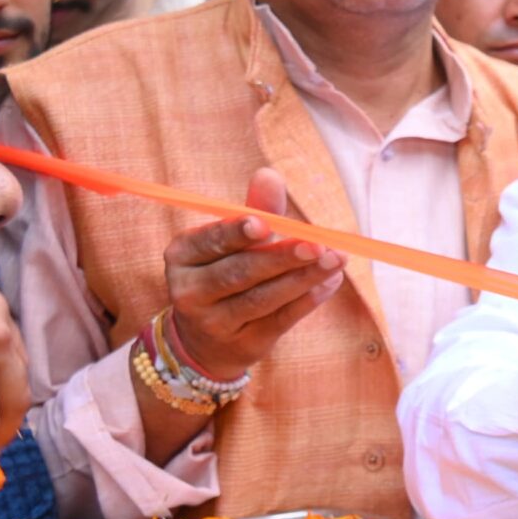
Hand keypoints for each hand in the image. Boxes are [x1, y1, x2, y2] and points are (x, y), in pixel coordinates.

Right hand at [161, 169, 344, 379]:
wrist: (206, 339)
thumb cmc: (225, 271)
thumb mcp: (233, 241)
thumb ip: (256, 210)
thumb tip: (269, 174)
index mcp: (182, 255)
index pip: (210, 242)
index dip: (236, 234)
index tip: (264, 225)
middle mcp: (189, 290)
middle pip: (239, 273)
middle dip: (281, 258)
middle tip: (317, 244)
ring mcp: (213, 322)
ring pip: (262, 299)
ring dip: (303, 279)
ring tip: (336, 260)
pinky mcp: (243, 344)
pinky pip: (280, 320)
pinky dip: (307, 300)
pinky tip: (329, 282)